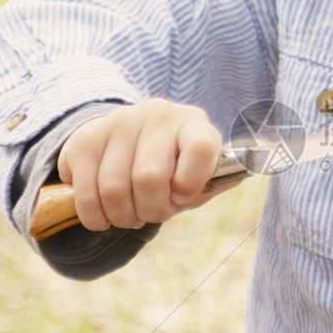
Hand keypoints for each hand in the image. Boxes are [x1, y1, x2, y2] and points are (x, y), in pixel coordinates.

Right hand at [57, 99, 224, 230]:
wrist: (129, 144)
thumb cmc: (173, 169)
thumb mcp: (197, 177)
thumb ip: (213, 181)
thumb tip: (247, 167)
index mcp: (193, 124)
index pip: (201, 147)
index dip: (190, 183)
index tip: (181, 196)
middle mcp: (157, 115)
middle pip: (148, 178)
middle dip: (149, 211)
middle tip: (150, 215)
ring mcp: (119, 122)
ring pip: (112, 189)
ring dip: (121, 217)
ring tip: (128, 215)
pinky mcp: (86, 137)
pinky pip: (85, 191)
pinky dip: (94, 215)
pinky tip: (104, 212)